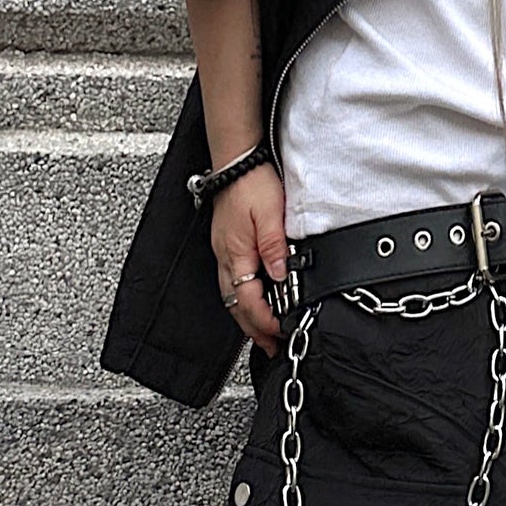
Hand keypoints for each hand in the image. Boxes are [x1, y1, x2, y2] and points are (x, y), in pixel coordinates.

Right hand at [211, 164, 288, 357]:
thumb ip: (275, 248)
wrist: (237, 159)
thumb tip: (281, 276)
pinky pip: (232, 282)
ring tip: (262, 333)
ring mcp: (224, 253)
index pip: (249, 300)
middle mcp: (226, 258)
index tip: (280, 332)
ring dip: (247, 318)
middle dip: (254, 329)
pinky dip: (243, 299)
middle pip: (237, 305)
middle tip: (270, 346)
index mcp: (236, 254)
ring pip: (232, 296)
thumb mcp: (269, 215)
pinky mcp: (227, 246)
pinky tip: (253, 302)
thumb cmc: (251, 182)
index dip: (265, 320)